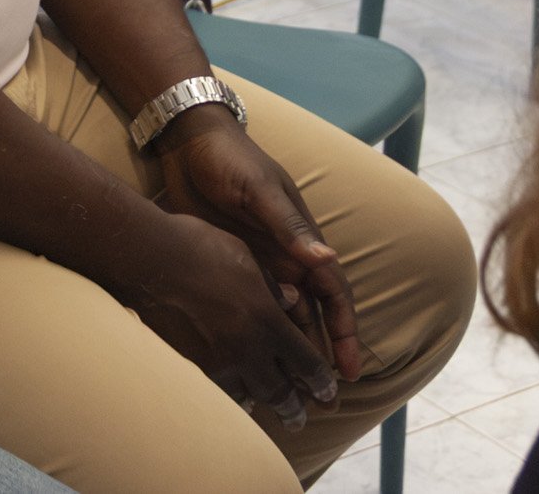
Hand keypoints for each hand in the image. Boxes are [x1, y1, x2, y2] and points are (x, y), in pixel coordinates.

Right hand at [115, 209, 346, 430]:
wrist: (152, 256)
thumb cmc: (201, 247)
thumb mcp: (248, 258)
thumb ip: (272, 286)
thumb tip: (292, 301)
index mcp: (268, 320)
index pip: (306, 363)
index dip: (323, 382)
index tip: (329, 392)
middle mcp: (247, 348)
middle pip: (281, 393)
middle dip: (295, 409)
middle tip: (301, 420)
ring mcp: (216, 361)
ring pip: (249, 397)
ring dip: (263, 406)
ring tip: (266, 413)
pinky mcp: (189, 364)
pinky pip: (216, 391)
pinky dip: (230, 398)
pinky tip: (232, 399)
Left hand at [156, 110, 362, 385]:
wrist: (188, 143)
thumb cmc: (232, 161)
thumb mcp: (260, 191)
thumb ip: (289, 227)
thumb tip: (325, 259)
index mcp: (302, 241)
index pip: (333, 295)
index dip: (344, 331)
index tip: (350, 367)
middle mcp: (285, 258)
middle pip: (310, 315)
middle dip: (319, 353)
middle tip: (321, 396)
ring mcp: (257, 263)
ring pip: (280, 317)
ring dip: (287, 349)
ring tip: (287, 390)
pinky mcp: (227, 263)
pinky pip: (247, 304)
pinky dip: (253, 331)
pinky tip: (246, 357)